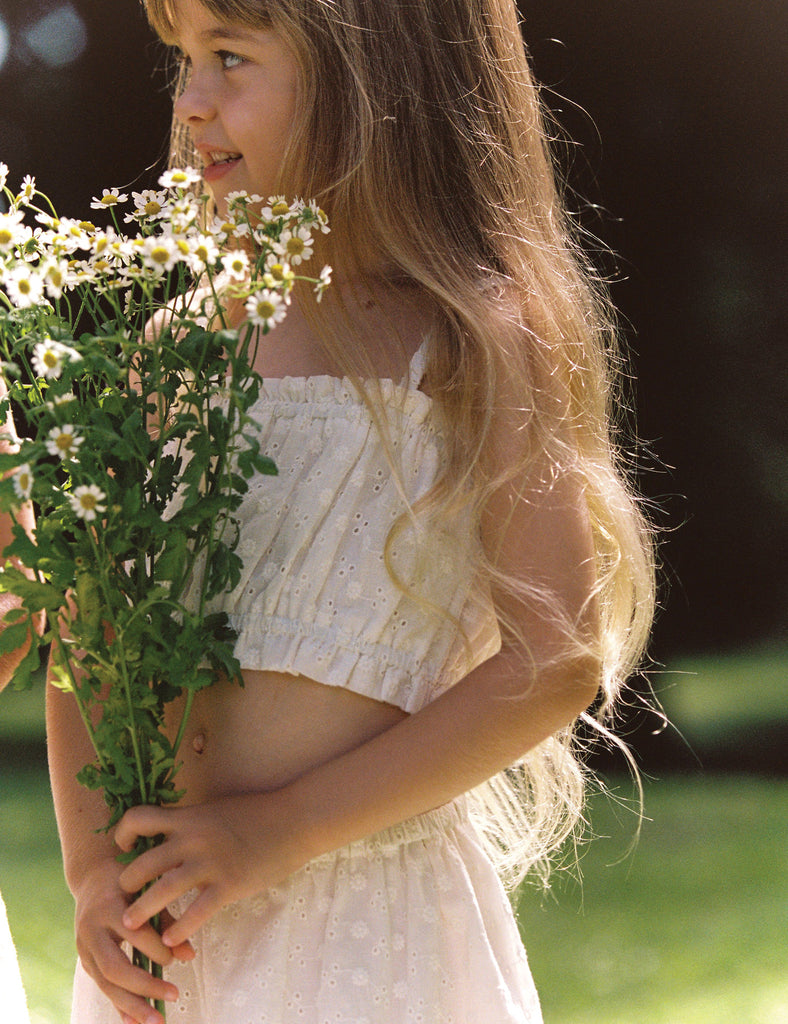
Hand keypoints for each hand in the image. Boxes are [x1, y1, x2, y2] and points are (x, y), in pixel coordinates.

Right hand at [73, 855, 194, 1023]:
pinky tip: (135, 1023)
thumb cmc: (128, 881)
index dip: (155, 948)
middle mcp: (91, 930)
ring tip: (156, 1020)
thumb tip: (190, 955)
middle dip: (144, 986)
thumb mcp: (147, 889)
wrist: (92, 877)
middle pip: (114, 967)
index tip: (175, 958)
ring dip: (132, 1005)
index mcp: (108, 906)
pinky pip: (102, 987)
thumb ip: (168, 920)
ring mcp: (84, 948)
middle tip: (174, 994)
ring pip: (106, 984)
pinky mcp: (85, 960)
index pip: (133, 933)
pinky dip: (119, 1006)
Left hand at [115, 790, 309, 949]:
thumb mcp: (217, 810)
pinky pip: (195, 912)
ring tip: (131, 925)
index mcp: (189, 817)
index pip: (140, 818)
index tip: (123, 847)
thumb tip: (170, 836)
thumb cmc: (258, 813)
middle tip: (123, 896)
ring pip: (162, 891)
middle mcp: (194, 839)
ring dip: (142, 911)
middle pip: (143, 863)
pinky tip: (172, 939)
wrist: (294, 821)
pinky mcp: (229, 885)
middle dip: (126, 883)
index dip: (124, 833)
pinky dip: (179, 929)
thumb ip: (192, 824)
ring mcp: (211, 863)